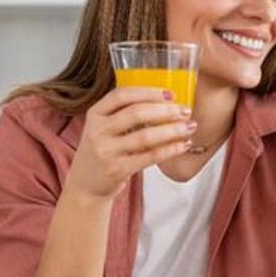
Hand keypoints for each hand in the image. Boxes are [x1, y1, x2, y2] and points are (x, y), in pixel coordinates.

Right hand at [64, 87, 194, 200]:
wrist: (86, 184)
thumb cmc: (103, 150)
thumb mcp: (104, 127)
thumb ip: (124, 113)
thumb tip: (166, 101)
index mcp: (95, 114)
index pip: (121, 95)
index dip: (148, 92)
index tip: (170, 93)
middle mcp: (98, 131)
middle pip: (136, 113)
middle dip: (166, 110)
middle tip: (185, 111)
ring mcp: (106, 151)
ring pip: (145, 136)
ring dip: (172, 130)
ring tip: (189, 127)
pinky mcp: (117, 170)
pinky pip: (150, 156)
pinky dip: (170, 149)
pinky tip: (183, 145)